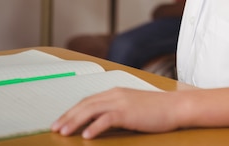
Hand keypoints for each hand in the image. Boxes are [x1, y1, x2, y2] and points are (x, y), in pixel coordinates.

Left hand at [51, 87, 179, 138]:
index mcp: (115, 92)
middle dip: (68, 116)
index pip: (88, 101)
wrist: (175, 107)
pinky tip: (86, 136)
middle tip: (54, 128)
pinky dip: (95, 126)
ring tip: (63, 132)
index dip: (72, 111)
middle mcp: (115, 94)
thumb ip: (115, 112)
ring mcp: (121, 102)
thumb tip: (98, 124)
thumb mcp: (132, 108)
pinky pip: (107, 119)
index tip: (60, 121)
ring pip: (91, 110)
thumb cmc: (156, 110)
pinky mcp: (128, 112)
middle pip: (85, 104)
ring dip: (75, 121)